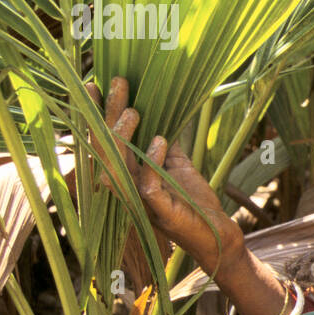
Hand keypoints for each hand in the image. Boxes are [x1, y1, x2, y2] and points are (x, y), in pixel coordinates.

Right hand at [85, 76, 242, 273]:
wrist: (216, 232)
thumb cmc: (194, 200)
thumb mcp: (177, 164)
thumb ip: (166, 144)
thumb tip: (162, 113)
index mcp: (128, 173)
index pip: (106, 139)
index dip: (100, 113)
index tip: (97, 82)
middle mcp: (127, 186)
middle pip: (107, 147)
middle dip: (108, 114)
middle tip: (117, 82)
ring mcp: (140, 200)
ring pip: (118, 166)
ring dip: (123, 136)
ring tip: (133, 111)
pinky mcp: (159, 210)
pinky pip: (147, 185)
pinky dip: (152, 161)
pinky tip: (160, 140)